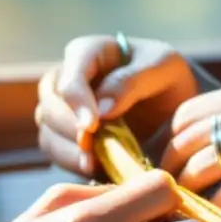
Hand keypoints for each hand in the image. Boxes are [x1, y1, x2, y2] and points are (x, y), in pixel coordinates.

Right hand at [35, 35, 198, 176]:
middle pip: (49, 104)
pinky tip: (94, 169)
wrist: (172, 106)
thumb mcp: (164, 69)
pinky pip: (55, 151)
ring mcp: (62, 108)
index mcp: (88, 52)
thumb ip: (133, 81)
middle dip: (69, 129)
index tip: (92, 126)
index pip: (70, 76)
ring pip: (47, 130)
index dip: (77, 102)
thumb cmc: (167, 78)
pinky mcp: (65, 136)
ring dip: (67, 150)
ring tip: (94, 164)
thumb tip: (101, 109)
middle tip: (92, 150)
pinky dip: (71, 163)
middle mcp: (67, 77)